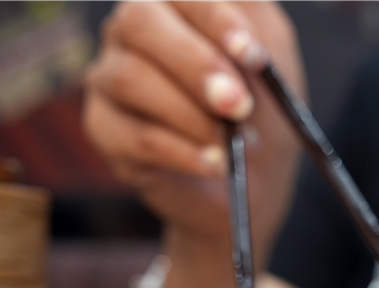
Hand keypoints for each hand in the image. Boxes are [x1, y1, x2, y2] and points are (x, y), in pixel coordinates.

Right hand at [83, 1, 302, 252]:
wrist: (251, 179)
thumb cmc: (260, 110)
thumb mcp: (274, 61)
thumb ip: (259, 28)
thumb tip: (239, 27)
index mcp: (173, 2)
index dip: (216, 20)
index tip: (254, 57)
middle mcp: (131, 30)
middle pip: (138, 22)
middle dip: (194, 64)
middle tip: (238, 104)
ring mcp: (109, 77)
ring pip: (129, 79)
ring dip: (190, 116)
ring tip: (233, 143)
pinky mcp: (104, 129)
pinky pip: (134, 136)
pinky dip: (182, 153)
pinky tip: (215, 163)